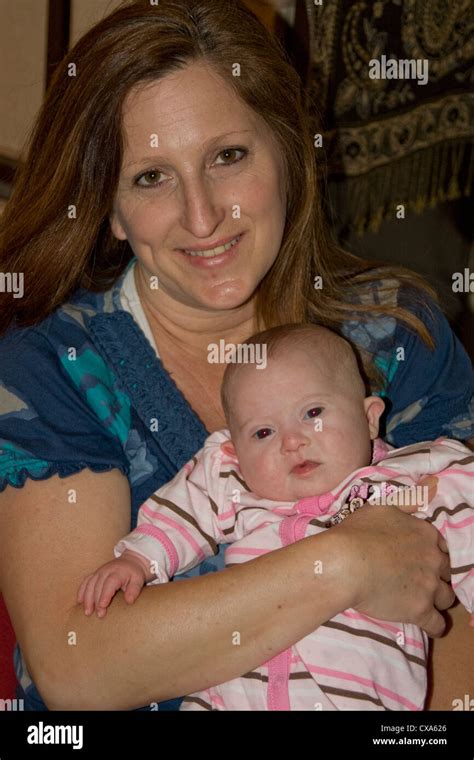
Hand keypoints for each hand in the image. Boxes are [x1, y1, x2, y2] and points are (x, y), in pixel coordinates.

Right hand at [77, 551, 149, 617]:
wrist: (131, 562)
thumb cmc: (134, 574)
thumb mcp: (138, 580)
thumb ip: (134, 590)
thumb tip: (129, 601)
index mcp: (117, 572)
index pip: (109, 583)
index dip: (105, 595)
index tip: (102, 606)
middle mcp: (106, 571)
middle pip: (98, 586)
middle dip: (96, 601)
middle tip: (99, 615)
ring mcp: (99, 572)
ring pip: (89, 584)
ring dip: (87, 598)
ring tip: (87, 612)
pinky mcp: (94, 574)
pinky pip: (85, 581)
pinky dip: (81, 591)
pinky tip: (79, 602)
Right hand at [335, 504, 454, 636]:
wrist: (345, 563)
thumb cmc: (358, 532)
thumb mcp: (383, 506)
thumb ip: (411, 498)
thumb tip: (434, 483)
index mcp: (426, 534)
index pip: (442, 547)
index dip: (432, 554)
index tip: (418, 559)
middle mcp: (434, 559)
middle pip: (446, 573)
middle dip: (436, 576)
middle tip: (416, 580)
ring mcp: (429, 587)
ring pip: (446, 598)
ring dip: (437, 599)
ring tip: (420, 600)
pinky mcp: (420, 611)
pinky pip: (437, 624)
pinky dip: (434, 625)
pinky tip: (427, 624)